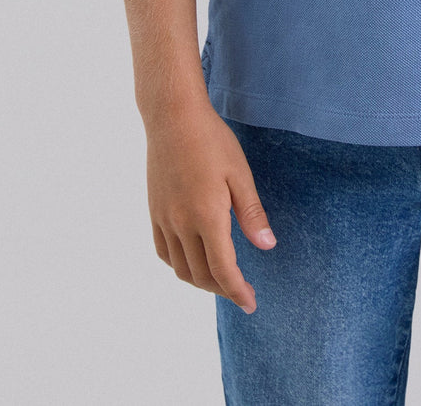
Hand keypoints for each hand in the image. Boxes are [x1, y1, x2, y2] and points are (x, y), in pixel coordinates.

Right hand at [144, 99, 276, 312]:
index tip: (251, 303)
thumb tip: (266, 246)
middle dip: (223, 289)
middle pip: (201, 275)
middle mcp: (181, 224)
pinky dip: (179, 264)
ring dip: (201, 280)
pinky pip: (163, 251)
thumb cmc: (212, 140)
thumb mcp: (240, 174)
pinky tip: (193, 258)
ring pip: (180, 268)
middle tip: (242, 289)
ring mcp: (164, 219)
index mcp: (207, 216)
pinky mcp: (154, 211)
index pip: (223, 270)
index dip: (237, 292)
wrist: (173, 117)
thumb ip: (252, 214)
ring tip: (220, 277)